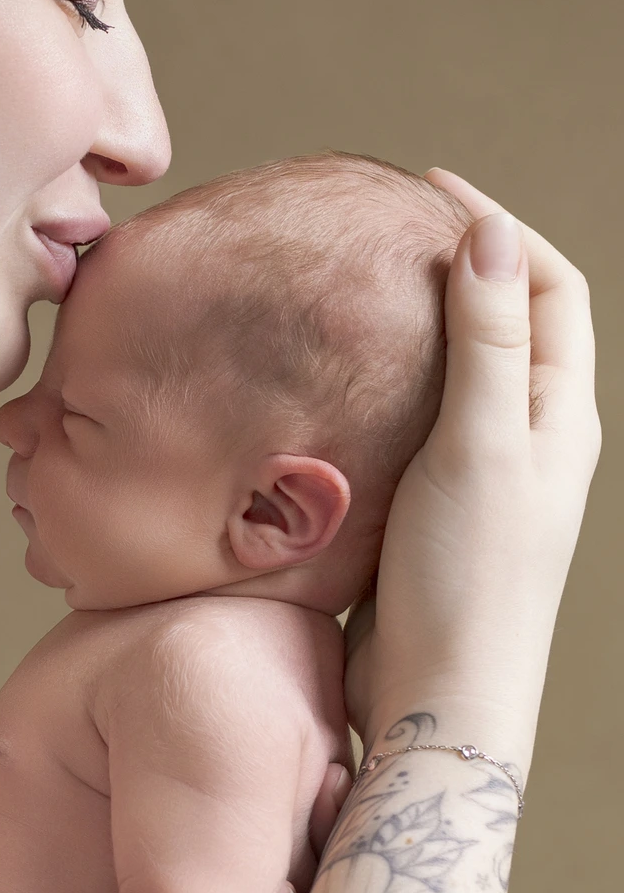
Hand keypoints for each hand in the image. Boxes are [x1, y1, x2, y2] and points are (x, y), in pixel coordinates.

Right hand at [354, 170, 598, 771]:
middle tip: (384, 224)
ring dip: (418, 317)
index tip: (429, 189)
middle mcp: (526, 437)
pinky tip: (334, 372)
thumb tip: (489, 233)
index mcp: (557, 414)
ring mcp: (477, 473)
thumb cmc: (467, 581)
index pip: (550, 287)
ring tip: (356, 282)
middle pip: (506, 319)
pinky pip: (413, 415)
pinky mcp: (428, 504)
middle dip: (456, 262)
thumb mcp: (478, 447)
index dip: (499, 228)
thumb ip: (484, 341)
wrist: (435, 703)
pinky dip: (383, 376)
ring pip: (455, 368)